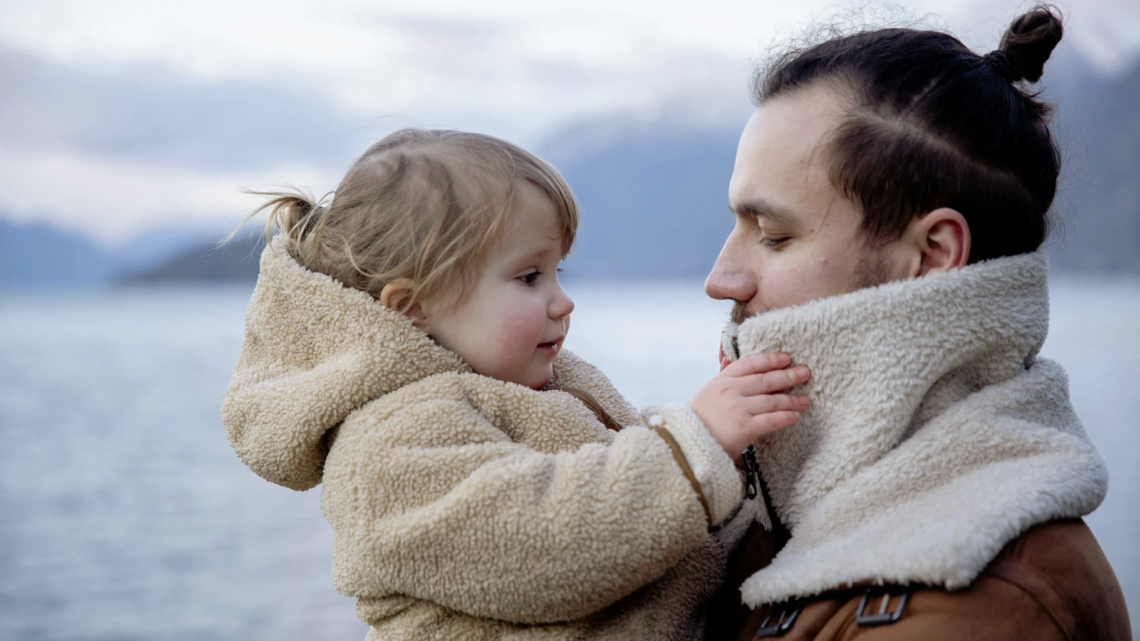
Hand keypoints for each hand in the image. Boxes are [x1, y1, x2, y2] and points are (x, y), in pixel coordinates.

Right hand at [690, 353, 810, 462]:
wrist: (687, 442)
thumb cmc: (700, 418)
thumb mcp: (710, 391)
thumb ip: (726, 378)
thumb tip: (736, 361)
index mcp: (723, 380)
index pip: (751, 364)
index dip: (771, 360)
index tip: (787, 357)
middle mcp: (731, 391)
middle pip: (765, 380)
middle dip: (788, 376)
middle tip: (805, 372)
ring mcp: (738, 409)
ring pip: (772, 401)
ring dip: (792, 400)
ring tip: (806, 400)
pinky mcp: (744, 428)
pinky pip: (770, 420)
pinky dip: (785, 417)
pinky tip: (795, 416)